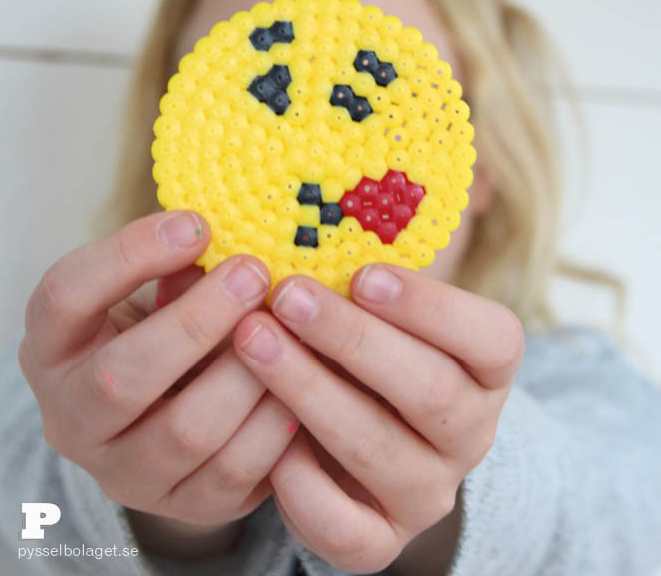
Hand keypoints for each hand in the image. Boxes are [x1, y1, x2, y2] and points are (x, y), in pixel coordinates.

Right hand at [18, 211, 299, 550]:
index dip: (130, 255)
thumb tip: (235, 241)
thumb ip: (181, 270)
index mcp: (55, 349)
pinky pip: (234, 474)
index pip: (66, 297)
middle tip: (254, 273)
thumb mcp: (157, 294)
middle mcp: (73, 419)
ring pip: (186, 433)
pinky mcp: (183, 505)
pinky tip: (300, 383)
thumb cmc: (165, 331)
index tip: (198, 225)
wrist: (168, 413)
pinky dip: (276, 425)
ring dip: (247, 374)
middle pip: (124, 378)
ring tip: (287, 329)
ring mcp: (125, 473)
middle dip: (200, 320)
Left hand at [232, 264, 523, 572]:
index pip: (491, 337)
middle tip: (287, 295)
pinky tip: (269, 446)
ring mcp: (429, 490)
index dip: (430, 306)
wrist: (366, 433)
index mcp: (486, 368)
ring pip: (381, 450)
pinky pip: (351, 534)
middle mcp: (470, 431)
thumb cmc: (371, 348)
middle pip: (430, 390)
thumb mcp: (384, 309)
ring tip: (253, 340)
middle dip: (351, 339)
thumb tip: (327, 206)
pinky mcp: (383, 537)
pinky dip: (305, 491)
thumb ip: (370, 272)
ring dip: (310, 391)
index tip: (363, 274)